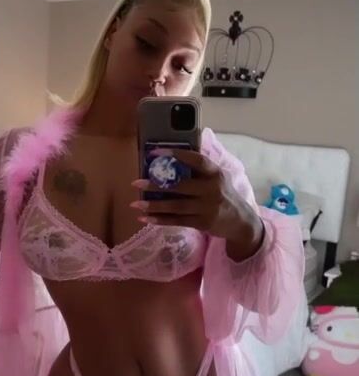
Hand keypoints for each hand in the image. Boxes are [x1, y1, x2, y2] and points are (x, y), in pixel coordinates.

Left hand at [129, 147, 262, 247]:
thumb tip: (172, 157)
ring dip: (154, 205)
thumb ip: (201, 169)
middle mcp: (212, 189)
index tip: (154, 152)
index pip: (196, 159)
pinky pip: (177, 221)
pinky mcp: (202, 223)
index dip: (176, 154)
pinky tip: (145, 218)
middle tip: (136, 183)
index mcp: (216, 173)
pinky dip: (160, 220)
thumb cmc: (224, 194)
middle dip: (156, 185)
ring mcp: (207, 208)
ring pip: (176, 206)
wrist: (241, 221)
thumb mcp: (219, 177)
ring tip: (135, 204)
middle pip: (180, 186)